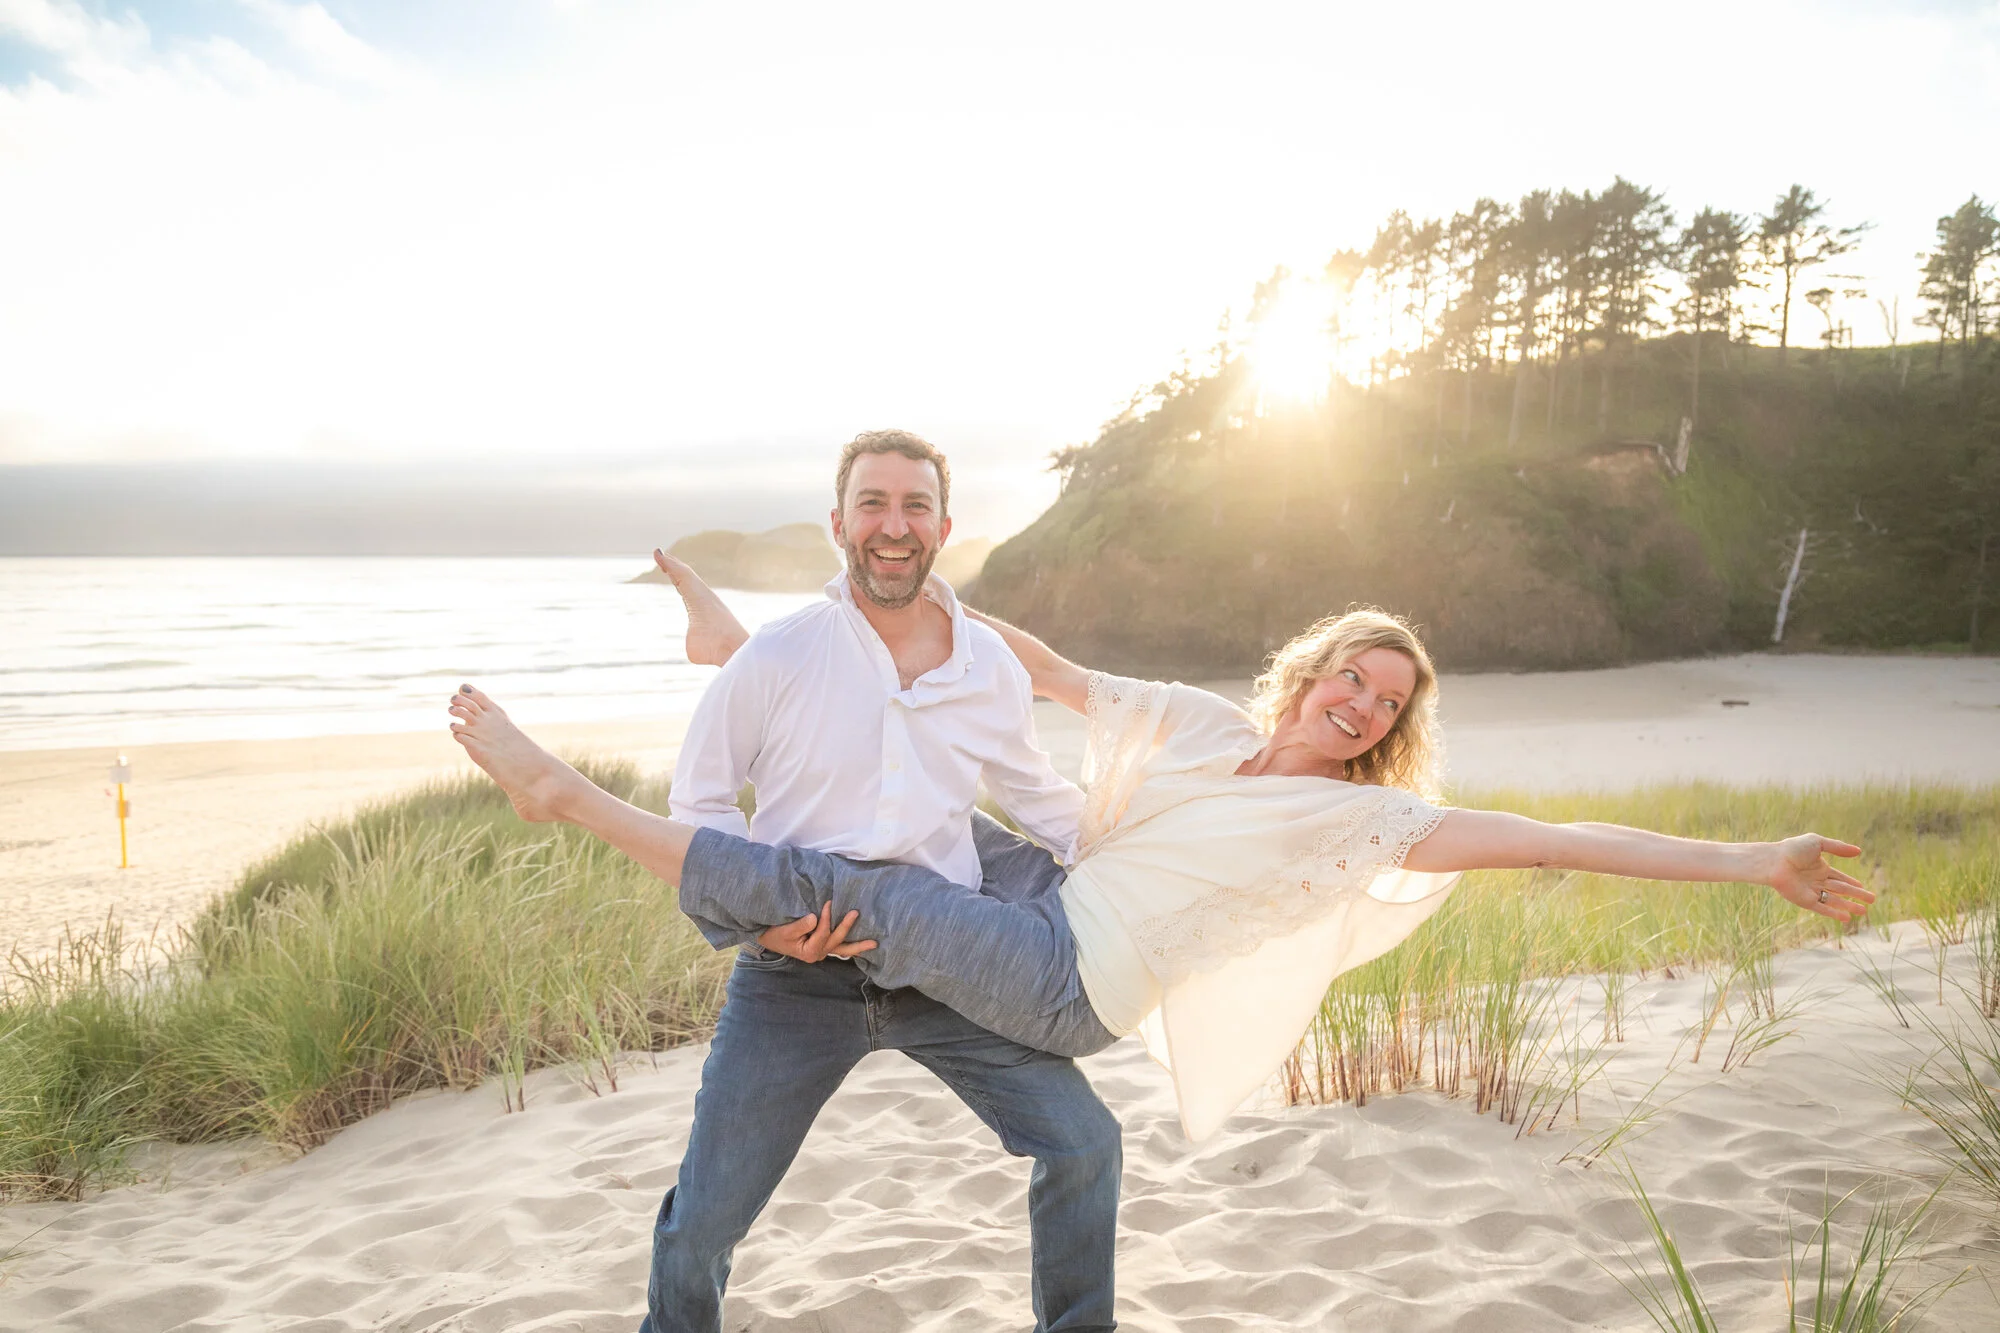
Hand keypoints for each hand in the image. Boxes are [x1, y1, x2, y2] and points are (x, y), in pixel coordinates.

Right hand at [755, 902, 877, 962]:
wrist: (768, 939)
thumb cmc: (775, 934)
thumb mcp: (785, 930)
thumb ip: (800, 925)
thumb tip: (815, 918)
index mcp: (809, 951)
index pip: (823, 933)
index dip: (826, 918)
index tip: (828, 902)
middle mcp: (818, 954)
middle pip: (837, 942)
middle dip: (847, 927)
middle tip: (856, 913)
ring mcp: (821, 952)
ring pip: (842, 949)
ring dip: (857, 946)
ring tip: (874, 944)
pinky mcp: (822, 947)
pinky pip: (838, 947)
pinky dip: (849, 946)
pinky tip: (862, 946)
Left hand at [1764, 833, 1872, 922]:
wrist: (1774, 862)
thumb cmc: (1792, 849)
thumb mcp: (1817, 843)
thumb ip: (1838, 847)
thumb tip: (1859, 851)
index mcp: (1820, 868)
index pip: (1839, 877)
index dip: (1851, 882)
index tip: (1862, 886)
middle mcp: (1817, 881)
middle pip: (1841, 890)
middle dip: (1857, 895)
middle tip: (1872, 900)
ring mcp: (1811, 892)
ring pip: (1835, 901)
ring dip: (1849, 906)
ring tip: (1864, 912)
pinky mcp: (1805, 901)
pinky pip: (1822, 909)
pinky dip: (1834, 914)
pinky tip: (1847, 918)